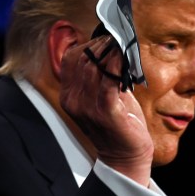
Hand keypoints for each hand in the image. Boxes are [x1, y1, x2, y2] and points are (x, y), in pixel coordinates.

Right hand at [58, 34, 152, 184]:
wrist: (125, 157)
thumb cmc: (118, 126)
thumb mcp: (102, 98)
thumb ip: (101, 77)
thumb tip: (112, 49)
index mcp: (69, 96)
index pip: (70, 59)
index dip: (88, 44)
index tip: (106, 39)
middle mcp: (73, 100)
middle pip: (83, 59)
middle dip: (102, 45)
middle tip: (119, 37)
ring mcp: (88, 107)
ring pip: (95, 66)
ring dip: (111, 51)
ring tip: (124, 43)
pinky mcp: (106, 112)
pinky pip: (109, 80)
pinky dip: (117, 65)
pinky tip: (125, 57)